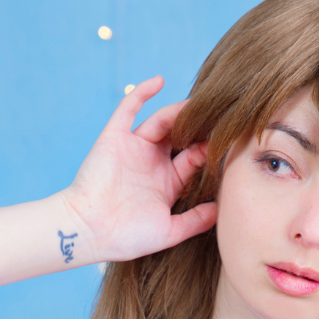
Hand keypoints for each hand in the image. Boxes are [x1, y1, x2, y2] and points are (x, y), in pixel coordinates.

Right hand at [60, 76, 217, 263]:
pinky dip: (141, 93)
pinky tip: (159, 81)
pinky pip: (128, 108)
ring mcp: (134, 148)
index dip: (212, 150)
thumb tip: (223, 211)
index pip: (195, 160)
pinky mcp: (115, 138)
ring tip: (199, 103)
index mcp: (167, 184)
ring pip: (162, 121)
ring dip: (179, 112)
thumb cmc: (126, 237)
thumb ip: (195, 220)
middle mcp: (153, 164)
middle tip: (220, 115)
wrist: (88, 231)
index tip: (230, 141)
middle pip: (182, 137)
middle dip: (199, 127)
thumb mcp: (169, 232)